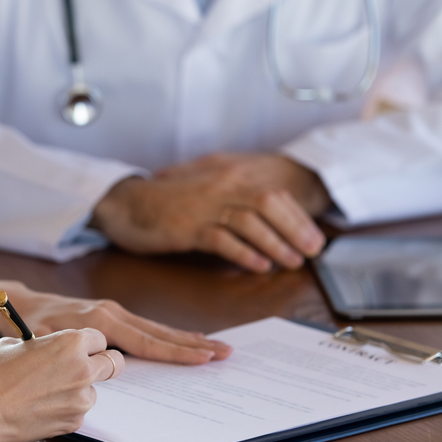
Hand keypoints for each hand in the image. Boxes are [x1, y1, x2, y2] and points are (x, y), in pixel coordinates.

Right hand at [0, 328, 121, 441]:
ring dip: (80, 389)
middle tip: (87, 366)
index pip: (100, 338)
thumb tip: (47, 345)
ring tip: (48, 390)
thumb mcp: (15, 343)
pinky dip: (67, 408)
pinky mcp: (74, 422)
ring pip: (94, 390)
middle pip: (114, 363)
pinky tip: (42, 406)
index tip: (82, 348)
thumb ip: (42, 342)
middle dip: (103, 363)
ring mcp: (81, 399)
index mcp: (71, 342)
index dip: (89, 343)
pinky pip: (79, 410)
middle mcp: (83, 369)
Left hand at [4, 286, 231, 364]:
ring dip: (187, 338)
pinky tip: (184, 339)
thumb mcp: (42, 339)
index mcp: (101, 320)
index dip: (176, 351)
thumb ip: (69, 349)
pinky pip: (146, 326)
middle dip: (194, 343)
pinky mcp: (112, 314)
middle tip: (225, 351)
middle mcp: (112, 312)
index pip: (146, 341)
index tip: (203, 357)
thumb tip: (97, 362)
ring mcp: (114, 311)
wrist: (23, 304)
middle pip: (161, 332)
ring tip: (215, 345)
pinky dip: (169, 333)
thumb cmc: (29, 325)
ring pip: (157, 328)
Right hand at [90, 153, 330, 272]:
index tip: (314, 239)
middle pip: (268, 204)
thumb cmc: (169, 203)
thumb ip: (235, 202)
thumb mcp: (207, 194)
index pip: (273, 195)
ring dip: (275, 243)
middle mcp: (220, 187)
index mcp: (228, 177)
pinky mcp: (188, 227)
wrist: (127, 203)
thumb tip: (269, 222)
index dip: (298, 217)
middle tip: (312, 252)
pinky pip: (222, 239)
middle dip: (295, 229)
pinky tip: (259, 265)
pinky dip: (244, 252)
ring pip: (250, 221)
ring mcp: (204, 206)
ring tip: (292, 262)